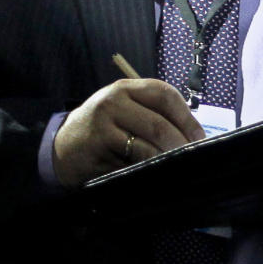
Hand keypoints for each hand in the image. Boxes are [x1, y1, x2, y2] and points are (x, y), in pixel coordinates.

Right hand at [52, 78, 204, 188]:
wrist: (63, 145)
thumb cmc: (102, 127)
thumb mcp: (123, 110)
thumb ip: (152, 114)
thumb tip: (192, 137)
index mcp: (125, 88)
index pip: (164, 94)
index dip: (187, 117)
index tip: (200, 137)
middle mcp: (113, 102)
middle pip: (158, 123)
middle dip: (180, 144)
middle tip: (193, 159)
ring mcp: (104, 125)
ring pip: (146, 145)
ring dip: (166, 160)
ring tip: (178, 169)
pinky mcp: (98, 149)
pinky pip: (131, 162)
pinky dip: (147, 170)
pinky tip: (155, 175)